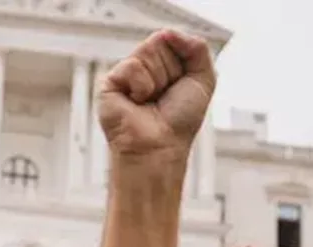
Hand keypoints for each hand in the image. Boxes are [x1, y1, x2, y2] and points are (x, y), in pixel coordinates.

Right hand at [97, 29, 215, 158]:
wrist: (160, 146)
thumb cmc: (178, 123)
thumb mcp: (204, 79)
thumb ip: (197, 48)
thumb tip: (169, 33)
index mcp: (164, 65)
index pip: (171, 40)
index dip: (181, 63)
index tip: (178, 86)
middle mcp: (144, 68)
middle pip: (159, 44)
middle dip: (169, 72)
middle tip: (163, 96)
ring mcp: (126, 75)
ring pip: (146, 53)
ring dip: (157, 81)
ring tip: (149, 101)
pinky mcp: (109, 83)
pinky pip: (132, 66)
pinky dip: (141, 86)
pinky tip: (137, 102)